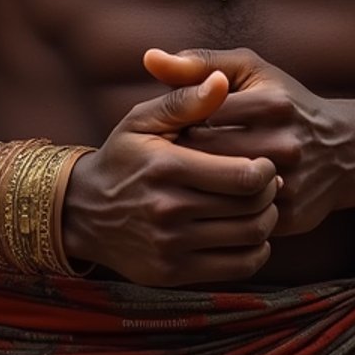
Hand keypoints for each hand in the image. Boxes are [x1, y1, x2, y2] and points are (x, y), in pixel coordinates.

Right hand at [61, 68, 279, 286]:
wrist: (84, 211)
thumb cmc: (123, 157)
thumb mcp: (143, 120)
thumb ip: (185, 100)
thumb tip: (221, 81)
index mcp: (167, 166)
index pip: (242, 175)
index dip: (266, 169)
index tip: (265, 160)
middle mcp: (169, 209)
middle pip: (250, 208)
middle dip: (269, 193)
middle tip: (270, 182)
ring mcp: (171, 246)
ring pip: (249, 238)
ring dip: (267, 220)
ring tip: (262, 204)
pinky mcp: (173, 273)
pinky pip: (237, 267)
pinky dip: (256, 251)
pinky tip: (248, 232)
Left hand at [144, 48, 354, 236]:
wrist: (344, 151)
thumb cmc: (284, 103)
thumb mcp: (250, 72)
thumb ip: (199, 63)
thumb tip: (149, 58)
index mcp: (272, 103)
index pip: (202, 117)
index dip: (178, 126)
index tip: (168, 132)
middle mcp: (285, 143)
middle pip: (209, 157)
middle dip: (182, 159)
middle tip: (166, 161)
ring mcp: (290, 182)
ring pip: (221, 191)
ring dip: (197, 187)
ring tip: (183, 180)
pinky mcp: (290, 216)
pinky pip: (240, 218)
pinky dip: (219, 211)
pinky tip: (208, 201)